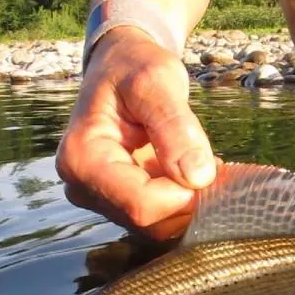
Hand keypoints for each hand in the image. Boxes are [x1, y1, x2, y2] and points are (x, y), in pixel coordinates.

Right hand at [56, 27, 217, 239]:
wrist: (120, 68)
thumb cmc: (133, 67)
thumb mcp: (157, 80)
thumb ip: (175, 127)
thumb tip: (198, 177)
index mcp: (81, 158)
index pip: (140, 205)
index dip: (183, 194)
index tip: (210, 163)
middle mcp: (82, 187)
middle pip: (149, 221)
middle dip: (189, 197)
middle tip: (212, 159)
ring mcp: (100, 199)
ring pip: (157, 226)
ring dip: (189, 199)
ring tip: (200, 158)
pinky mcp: (119, 203)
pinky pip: (158, 219)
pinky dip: (183, 200)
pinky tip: (190, 169)